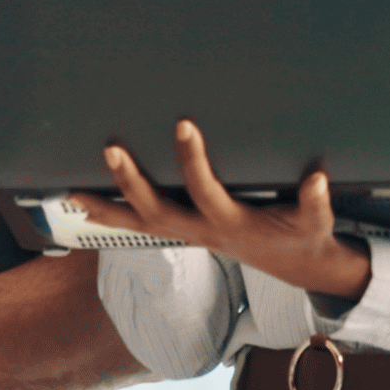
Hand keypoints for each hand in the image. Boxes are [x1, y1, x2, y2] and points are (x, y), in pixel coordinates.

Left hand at [71, 120, 371, 300]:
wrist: (296, 265)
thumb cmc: (303, 235)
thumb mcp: (316, 222)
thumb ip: (315, 202)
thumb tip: (317, 180)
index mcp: (232, 224)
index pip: (205, 191)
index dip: (192, 161)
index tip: (184, 125)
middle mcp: (203, 231)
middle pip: (157, 212)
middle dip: (131, 183)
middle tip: (111, 149)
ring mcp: (189, 234)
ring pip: (139, 225)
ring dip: (106, 209)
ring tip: (71, 192)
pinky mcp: (184, 232)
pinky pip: (140, 227)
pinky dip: (111, 218)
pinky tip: (85, 206)